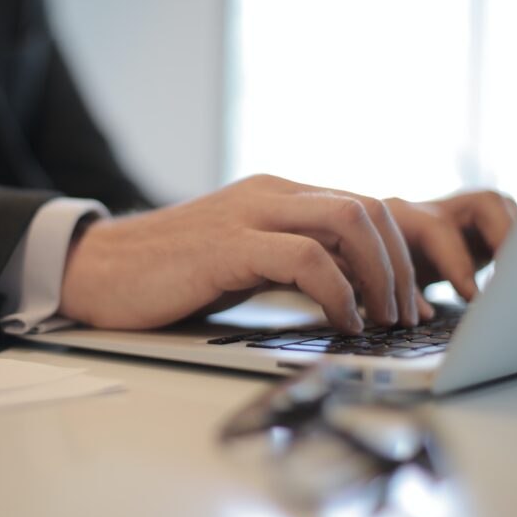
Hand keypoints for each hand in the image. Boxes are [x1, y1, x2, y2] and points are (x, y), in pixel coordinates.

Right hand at [58, 175, 516, 333]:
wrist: (98, 269)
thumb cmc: (171, 272)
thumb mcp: (246, 257)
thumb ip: (294, 259)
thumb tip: (352, 291)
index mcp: (278, 196)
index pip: (366, 207)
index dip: (404, 253)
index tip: (417, 299)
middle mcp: (271, 195)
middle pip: (369, 208)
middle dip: (404, 265)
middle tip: (409, 314)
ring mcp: (249, 215)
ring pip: (349, 221)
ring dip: (382, 275)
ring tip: (385, 319)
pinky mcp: (227, 245)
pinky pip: (306, 257)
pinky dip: (338, 290)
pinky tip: (343, 321)